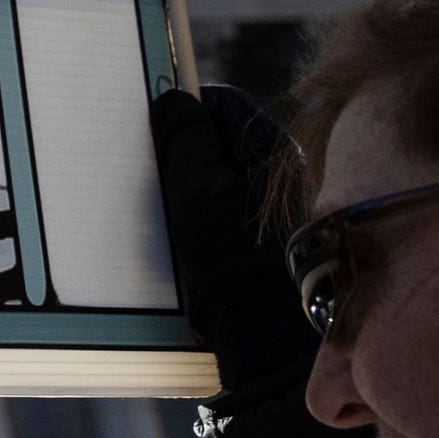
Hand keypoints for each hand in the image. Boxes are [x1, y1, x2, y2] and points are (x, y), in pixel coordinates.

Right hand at [150, 86, 309, 392]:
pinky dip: (210, 215)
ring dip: (196, 185)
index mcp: (273, 151)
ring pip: (229, 176)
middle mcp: (288, 175)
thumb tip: (174, 100)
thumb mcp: (195, 192)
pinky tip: (193, 242)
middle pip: (227, 139)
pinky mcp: (277, 242)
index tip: (150, 127)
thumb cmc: (232, 262)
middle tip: (153, 172)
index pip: (224, 103)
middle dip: (187, 149)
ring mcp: (284, 210)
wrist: (268, 337)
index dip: (182, 108)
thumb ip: (185, 140)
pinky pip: (236, 210)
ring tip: (169, 212)